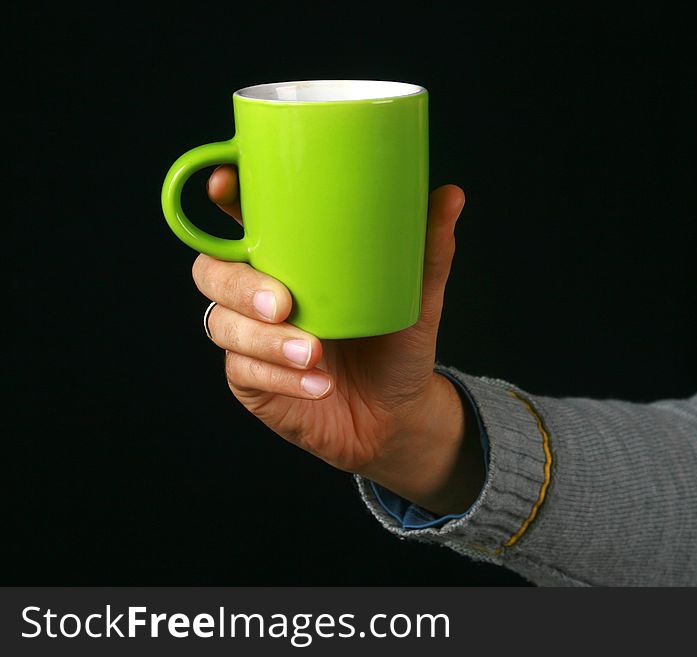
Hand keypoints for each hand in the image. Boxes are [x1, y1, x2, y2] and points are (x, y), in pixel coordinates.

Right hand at [191, 165, 483, 514]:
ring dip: (265, 340)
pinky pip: (245, 372)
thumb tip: (451, 195)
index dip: (222, 197)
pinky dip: (281, 378)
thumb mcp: (416, 297)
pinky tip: (318, 384)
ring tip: (314, 354)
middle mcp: (259, 291)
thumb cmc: (398, 345)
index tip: (223, 183)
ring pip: (223, 324)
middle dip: (239, 284)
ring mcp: (250, 336)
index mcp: (289, 258)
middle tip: (282, 304)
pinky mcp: (251, 381)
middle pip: (212, 271)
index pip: (241, 220)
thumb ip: (427, 250)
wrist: (397, 414)